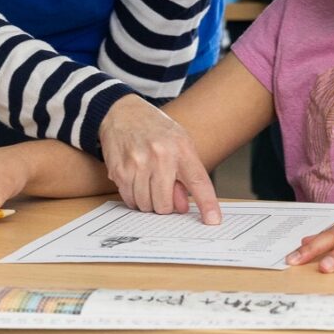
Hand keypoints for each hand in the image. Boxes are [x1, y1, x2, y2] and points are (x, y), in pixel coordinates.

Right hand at [99, 94, 220, 223]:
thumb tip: (183, 207)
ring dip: (148, 201)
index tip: (214, 220)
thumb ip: (185, 175)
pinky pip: (129, 200)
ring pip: (146, 205)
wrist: (123, 113)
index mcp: (181, 148)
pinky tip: (136, 180)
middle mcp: (160, 155)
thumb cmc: (156, 130)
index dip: (207, 204)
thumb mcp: (179, 143)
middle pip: (165, 204)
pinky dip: (134, 197)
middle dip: (165, 204)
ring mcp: (138, 163)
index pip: (198, 182)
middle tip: (162, 190)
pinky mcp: (120, 170)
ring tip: (148, 181)